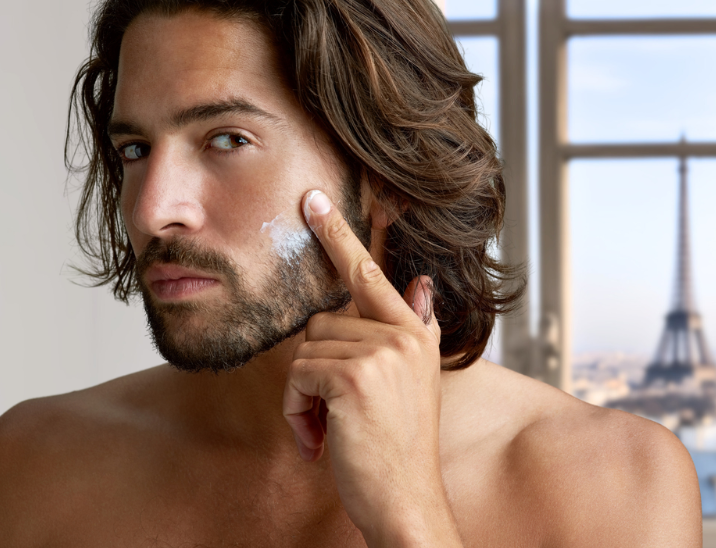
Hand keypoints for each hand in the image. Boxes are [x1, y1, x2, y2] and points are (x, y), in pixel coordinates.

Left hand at [283, 190, 460, 546]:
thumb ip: (414, 328)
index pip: (370, 274)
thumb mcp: (414, 381)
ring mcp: (380, 353)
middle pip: (322, 325)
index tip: (313, 202)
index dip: (340, 236)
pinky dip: (297, 412)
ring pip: (305, 352)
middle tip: (337, 414)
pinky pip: (297, 377)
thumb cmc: (400, 445)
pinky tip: (322, 438)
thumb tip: (418, 282)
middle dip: (316, 371)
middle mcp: (402, 335)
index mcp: (414, 333)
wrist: (407, 498)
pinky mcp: (352, 376)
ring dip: (305, 396)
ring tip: (333, 427)